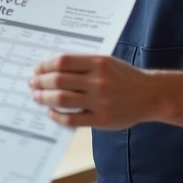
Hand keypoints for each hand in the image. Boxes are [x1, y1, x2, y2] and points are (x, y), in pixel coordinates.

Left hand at [30, 54, 159, 128]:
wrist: (150, 95)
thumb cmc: (124, 77)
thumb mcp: (107, 62)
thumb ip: (83, 64)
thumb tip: (52, 68)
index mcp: (99, 63)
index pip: (63, 62)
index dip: (46, 65)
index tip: (37, 69)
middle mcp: (99, 81)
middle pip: (59, 80)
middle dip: (41, 82)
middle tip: (33, 83)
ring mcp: (100, 102)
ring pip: (62, 99)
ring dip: (44, 98)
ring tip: (37, 97)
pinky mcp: (102, 120)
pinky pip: (72, 119)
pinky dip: (57, 115)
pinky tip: (51, 112)